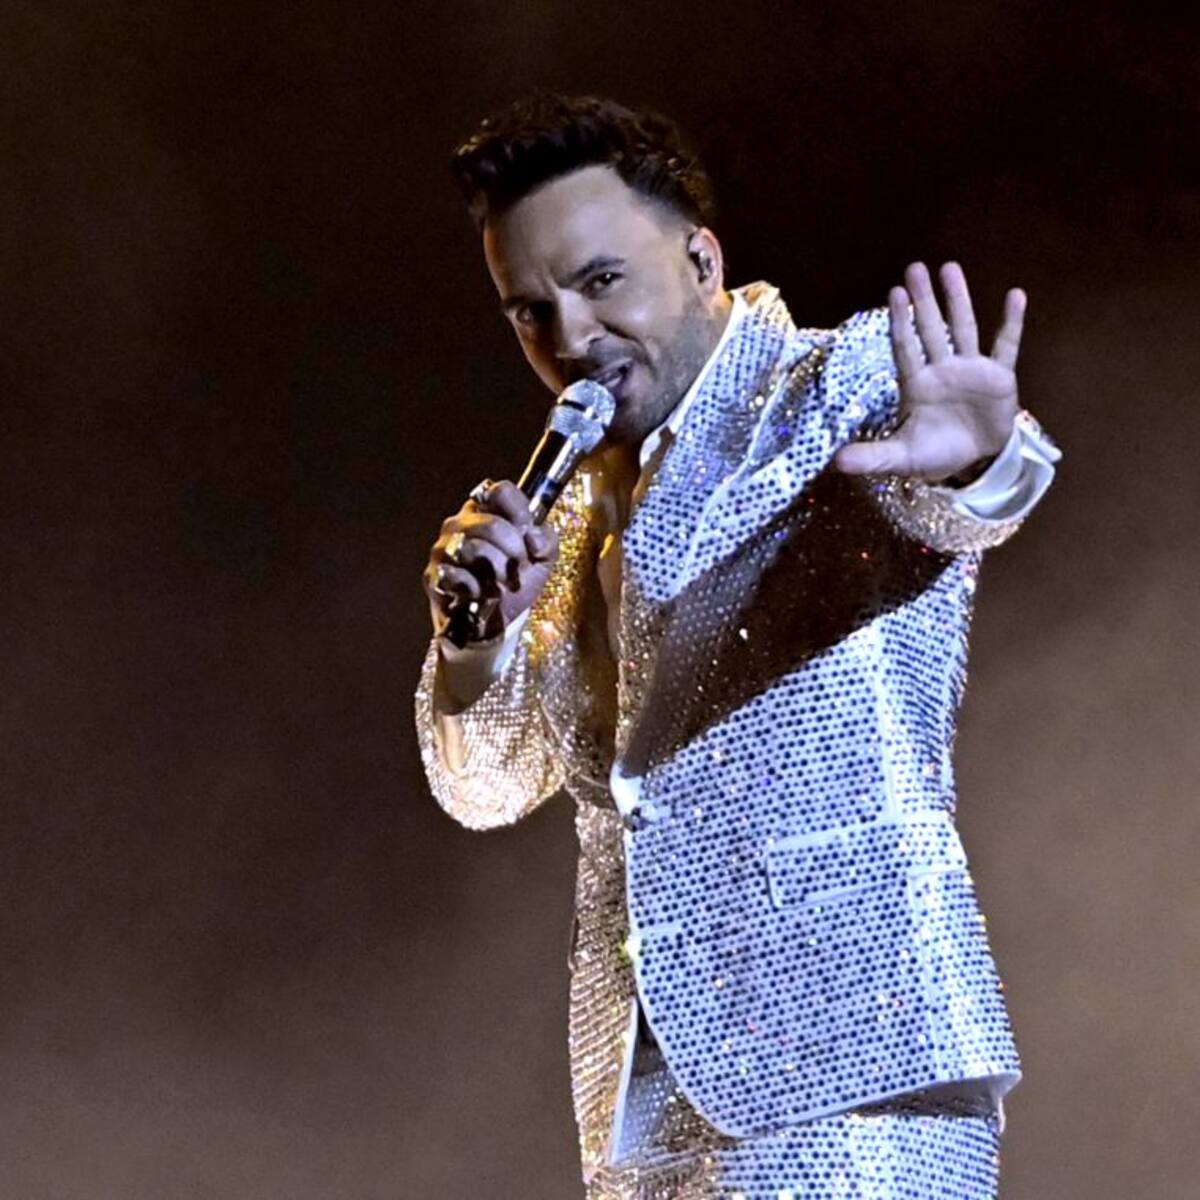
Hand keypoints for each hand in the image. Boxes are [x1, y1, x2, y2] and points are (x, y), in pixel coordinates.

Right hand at [423, 480, 559, 639]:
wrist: (493, 622)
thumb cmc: (513, 581)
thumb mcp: (542, 560)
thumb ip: (547, 541)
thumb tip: (534, 536)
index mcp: (486, 510)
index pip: (500, 491)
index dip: (520, 513)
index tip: (529, 534)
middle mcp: (459, 523)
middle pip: (492, 524)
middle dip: (514, 550)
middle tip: (519, 566)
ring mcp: (443, 549)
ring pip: (474, 548)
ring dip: (497, 571)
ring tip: (501, 583)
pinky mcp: (433, 576)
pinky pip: (457, 575)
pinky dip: (477, 589)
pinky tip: (482, 594)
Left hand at [835, 261, 1023, 482]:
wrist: (974, 463)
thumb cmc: (934, 453)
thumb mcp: (902, 457)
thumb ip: (872, 456)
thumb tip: (836, 462)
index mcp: (917, 384)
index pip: (906, 347)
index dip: (902, 321)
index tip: (895, 292)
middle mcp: (942, 370)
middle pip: (931, 329)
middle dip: (924, 300)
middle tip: (915, 268)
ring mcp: (971, 370)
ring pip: (964, 328)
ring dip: (958, 300)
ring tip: (950, 268)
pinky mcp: (999, 377)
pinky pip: (1006, 346)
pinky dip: (1011, 323)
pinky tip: (1016, 296)